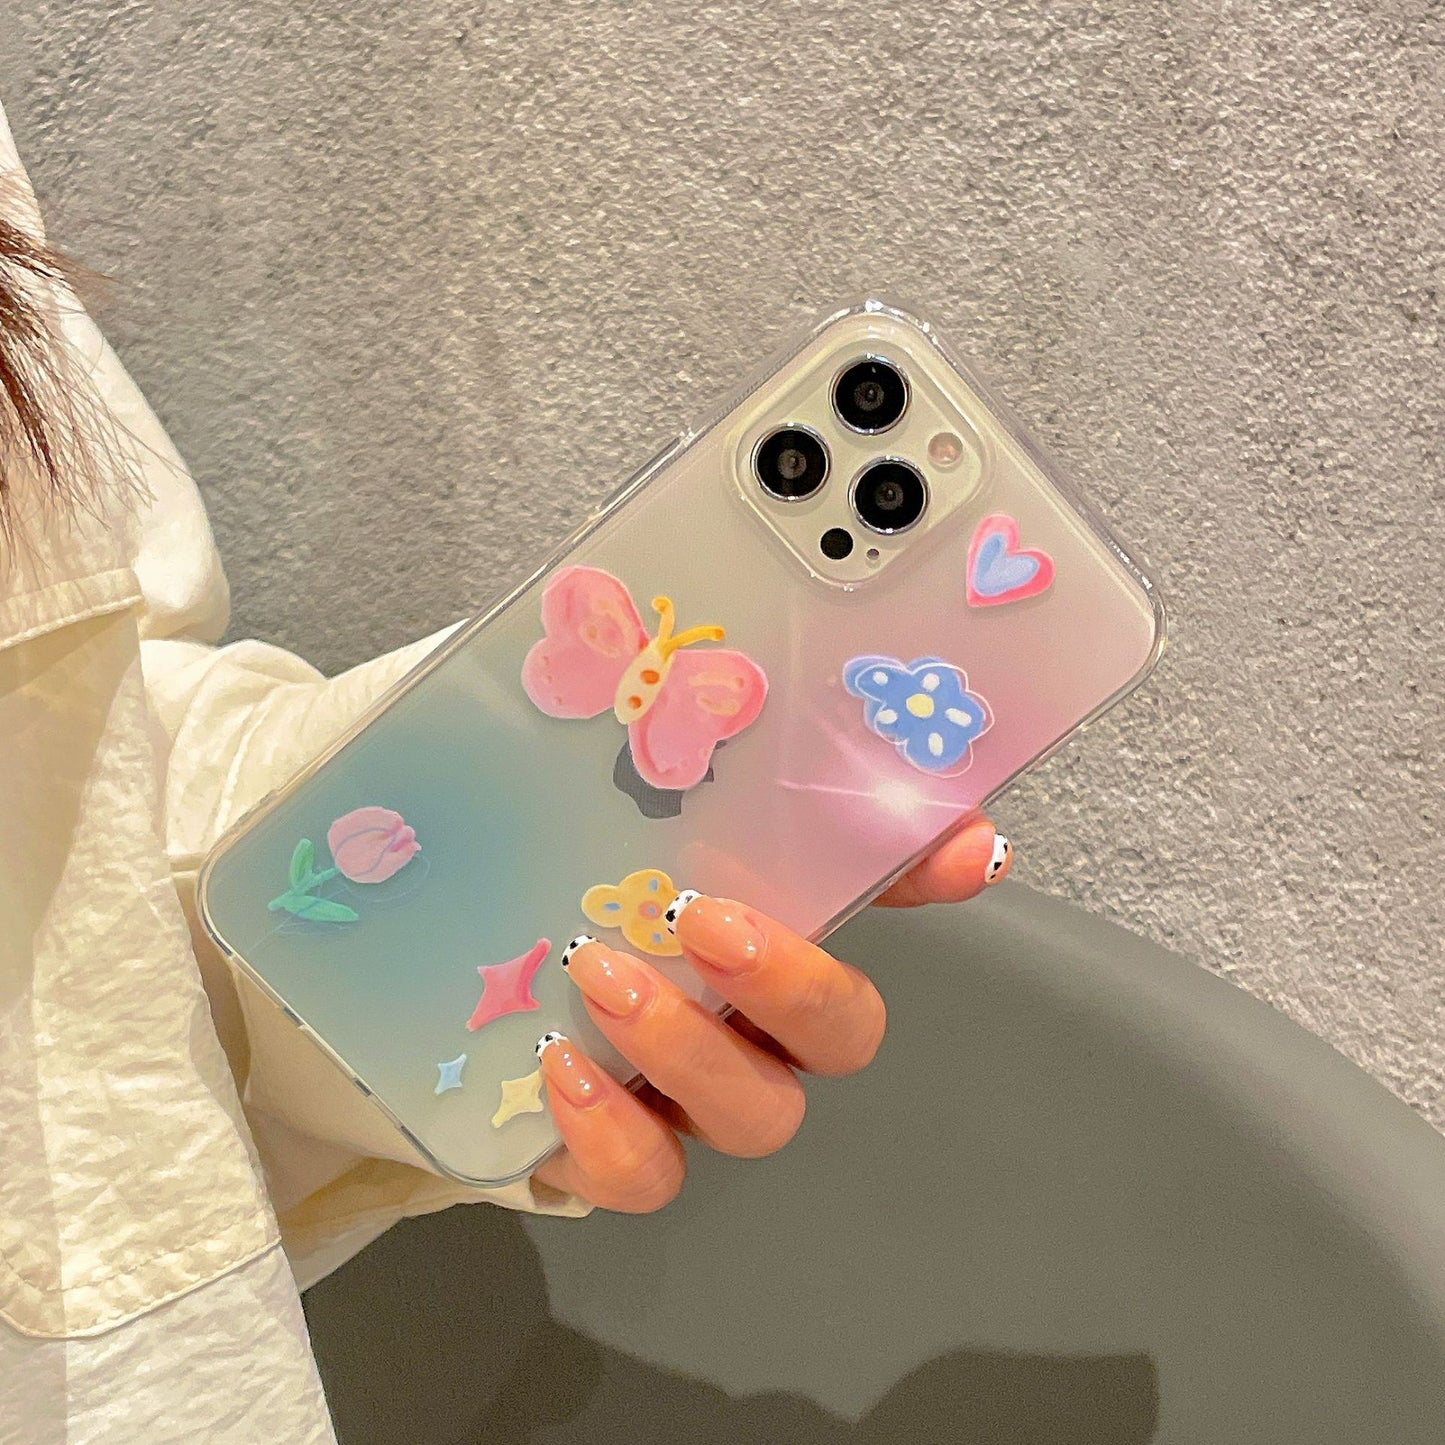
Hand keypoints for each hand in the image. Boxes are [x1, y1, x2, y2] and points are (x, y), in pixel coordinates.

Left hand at [531, 816, 1011, 1210]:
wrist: (442, 959)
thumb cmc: (548, 875)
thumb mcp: (622, 806)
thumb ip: (725, 781)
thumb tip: (894, 783)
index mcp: (770, 936)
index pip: (882, 900)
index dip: (932, 880)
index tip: (966, 851)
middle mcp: (754, 1027)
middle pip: (838, 1041)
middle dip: (791, 986)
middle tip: (703, 922)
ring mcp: (689, 1097)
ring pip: (755, 1116)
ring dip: (689, 1048)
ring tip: (599, 975)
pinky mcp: (612, 1153)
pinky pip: (645, 1175)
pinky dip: (614, 1131)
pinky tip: (560, 1063)